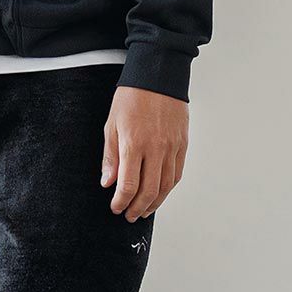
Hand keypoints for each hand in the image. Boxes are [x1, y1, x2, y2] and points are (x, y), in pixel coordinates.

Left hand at [101, 85, 187, 220]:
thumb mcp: (112, 124)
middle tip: (129, 216)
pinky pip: (177, 173)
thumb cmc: (131, 97)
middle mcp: (156, 149)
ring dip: (154, 203)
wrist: (159, 75)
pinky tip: (159, 194)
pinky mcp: (183, 144)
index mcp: (134, 144)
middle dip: (137, 208)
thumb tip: (108, 183)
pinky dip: (168, 188)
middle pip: (149, 192)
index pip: (128, 185)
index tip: (115, 208)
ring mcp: (172, 147)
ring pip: (166, 187)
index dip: (121, 202)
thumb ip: (110, 156)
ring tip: (144, 210)